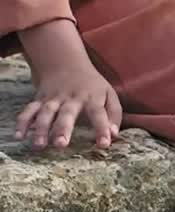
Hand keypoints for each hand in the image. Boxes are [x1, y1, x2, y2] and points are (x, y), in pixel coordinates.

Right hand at [15, 22, 121, 150]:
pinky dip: (23, 122)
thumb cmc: (92, 85)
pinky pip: (30, 110)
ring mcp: (53, 98)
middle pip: (67, 113)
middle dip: (63, 128)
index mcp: (91, 97)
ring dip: (41, 129)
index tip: (104, 144)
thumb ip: (114, 114)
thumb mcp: (109, 94)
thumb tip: (114, 135)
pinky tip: (19, 136)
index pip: (98, 113)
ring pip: (45, 113)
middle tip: (61, 144)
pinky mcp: (40, 99)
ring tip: (39, 145)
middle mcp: (71, 98)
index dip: (102, 129)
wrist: (65, 62)